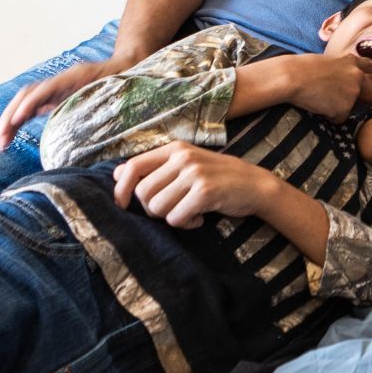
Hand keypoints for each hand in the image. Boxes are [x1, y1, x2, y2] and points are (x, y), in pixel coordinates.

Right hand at [0, 54, 138, 150]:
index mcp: (75, 77)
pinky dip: (19, 121)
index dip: (31, 103)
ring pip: (25, 101)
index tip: (20, 118)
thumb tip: (107, 117)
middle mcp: (61, 81)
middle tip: (0, 140)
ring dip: (10, 121)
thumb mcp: (120, 86)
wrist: (129, 62)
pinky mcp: (57, 97)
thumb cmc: (127, 77)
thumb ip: (110, 98)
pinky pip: (32, 107)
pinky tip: (11, 136)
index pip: (45, 89)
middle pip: (27, 95)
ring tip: (0, 143)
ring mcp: (57, 89)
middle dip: (10, 116)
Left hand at [112, 142, 276, 226]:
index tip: (122, 204)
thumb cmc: (218, 178)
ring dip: (171, 217)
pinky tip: (200, 216)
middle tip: (173, 208)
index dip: (120, 189)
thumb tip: (116, 174)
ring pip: (157, 208)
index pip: (132, 166)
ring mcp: (194, 173)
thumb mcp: (186, 165)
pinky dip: (186, 223)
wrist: (255, 185)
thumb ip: (155, 167)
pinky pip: (176, 218)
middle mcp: (183, 157)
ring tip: (189, 211)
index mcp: (175, 148)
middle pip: (143, 193)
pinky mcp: (205, 191)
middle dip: (153, 209)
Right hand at [281, 52, 371, 119]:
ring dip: (335, 107)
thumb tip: (337, 85)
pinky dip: (327, 115)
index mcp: (350, 62)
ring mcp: (353, 93)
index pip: (368, 65)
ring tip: (318, 97)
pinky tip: (317, 105)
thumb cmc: (301, 69)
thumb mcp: (324, 63)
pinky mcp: (345, 108)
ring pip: (347, 108)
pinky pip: (336, 118)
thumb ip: (336, 72)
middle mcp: (357, 77)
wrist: (293, 77)